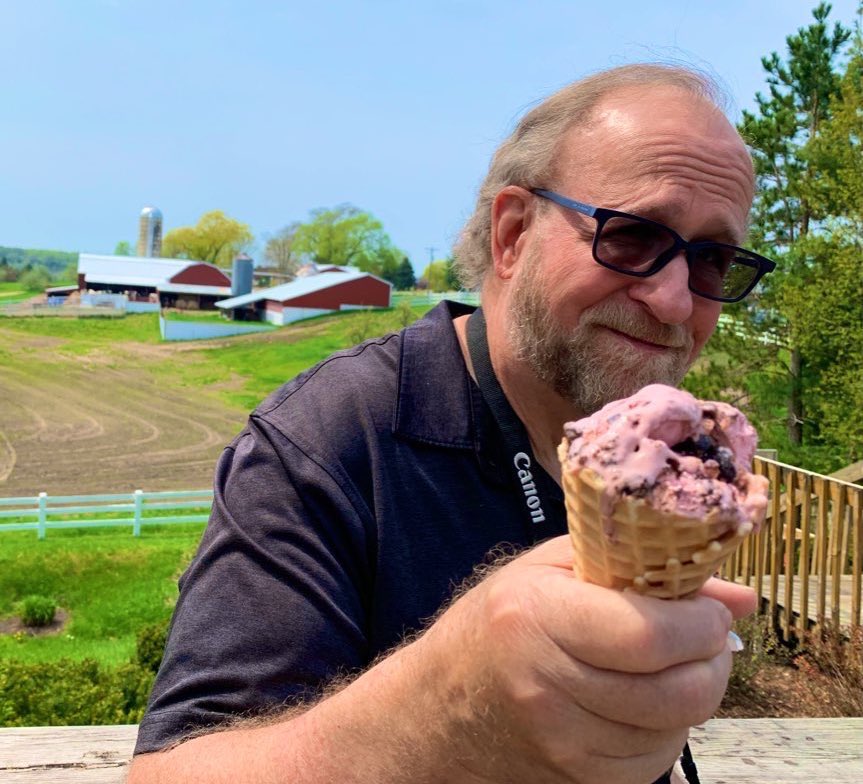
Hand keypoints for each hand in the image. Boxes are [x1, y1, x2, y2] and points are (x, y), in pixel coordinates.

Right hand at [419, 535, 755, 783]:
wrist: (439, 707)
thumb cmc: (498, 622)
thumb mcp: (550, 570)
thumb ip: (639, 567)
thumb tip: (741, 597)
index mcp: (536, 617)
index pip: (648, 635)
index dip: (700, 622)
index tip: (709, 608)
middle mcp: (546, 686)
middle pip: (675, 691)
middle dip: (712, 659)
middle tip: (706, 636)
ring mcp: (562, 743)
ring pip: (675, 728)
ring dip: (694, 693)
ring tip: (672, 663)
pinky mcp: (577, 781)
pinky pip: (655, 761)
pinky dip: (667, 728)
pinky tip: (644, 699)